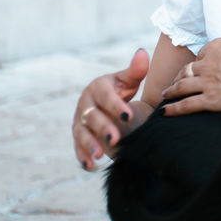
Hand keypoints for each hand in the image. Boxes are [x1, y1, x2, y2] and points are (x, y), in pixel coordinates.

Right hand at [73, 48, 149, 170]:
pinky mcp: (79, 135)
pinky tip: (89, 166)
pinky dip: (82, 156)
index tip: (129, 115)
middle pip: (93, 117)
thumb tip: (142, 54)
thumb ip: (136, 71)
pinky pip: (78, 146)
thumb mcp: (128, 81)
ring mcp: (81, 120)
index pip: (106, 97)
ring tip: (99, 155)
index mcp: (98, 87)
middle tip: (115, 138)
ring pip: (83, 133)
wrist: (107, 104)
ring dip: (89, 144)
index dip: (116, 106)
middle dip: (104, 128)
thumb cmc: (120, 91)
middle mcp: (86, 104)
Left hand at [161, 19, 220, 116]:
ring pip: (182, 86)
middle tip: (174, 81)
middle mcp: (208, 64)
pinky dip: (174, 109)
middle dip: (178, 75)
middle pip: (188, 69)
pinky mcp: (210, 100)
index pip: (202, 53)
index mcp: (217, 47)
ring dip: (172, 90)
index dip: (199, 60)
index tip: (198, 65)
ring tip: (165, 94)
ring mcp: (207, 82)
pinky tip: (165, 112)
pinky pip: (186, 105)